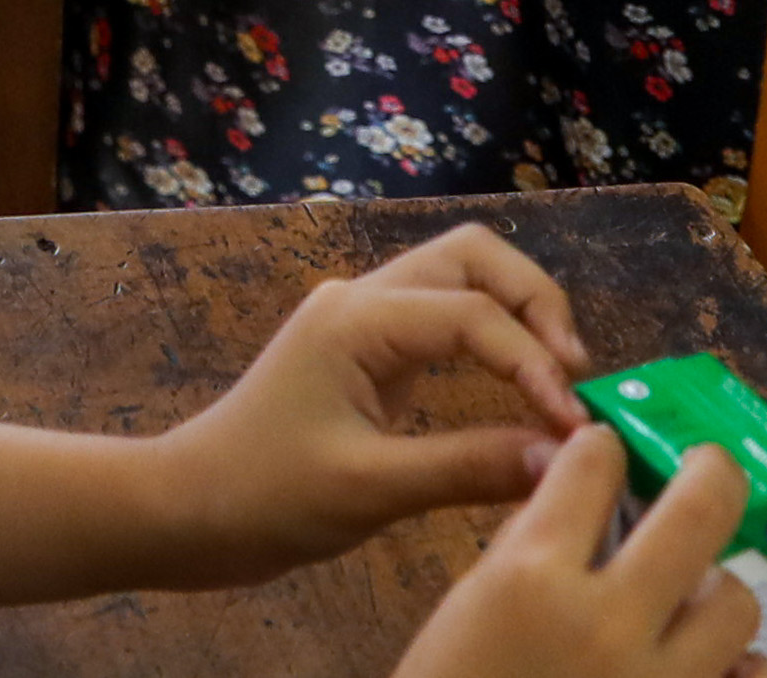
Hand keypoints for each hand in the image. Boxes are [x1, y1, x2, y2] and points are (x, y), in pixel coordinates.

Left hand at [150, 225, 589, 582]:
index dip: (535, 365)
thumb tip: (564, 457)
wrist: (189, 509)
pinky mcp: (365, 353)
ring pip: (459, 279)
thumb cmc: (265, 496)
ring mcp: (362, 322)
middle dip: (536, 303)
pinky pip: (443, 321)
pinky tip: (519, 391)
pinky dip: (492, 340)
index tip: (576, 426)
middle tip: (576, 377)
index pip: (473, 314)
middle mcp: (361, 301)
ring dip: (519, 314)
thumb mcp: (371, 490)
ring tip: (560, 382)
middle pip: (472, 257)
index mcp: (357, 319)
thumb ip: (468, 469)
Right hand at [394, 429, 756, 677]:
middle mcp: (606, 621)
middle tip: (707, 467)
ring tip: (692, 600)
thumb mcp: (469, 611)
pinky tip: (713, 670)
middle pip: (701, 506)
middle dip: (710, 470)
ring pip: (737, 600)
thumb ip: (524, 551)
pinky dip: (744, 671)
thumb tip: (574, 493)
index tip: (607, 455)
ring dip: (717, 591)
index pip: (593, 464)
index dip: (601, 451)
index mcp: (530, 577)